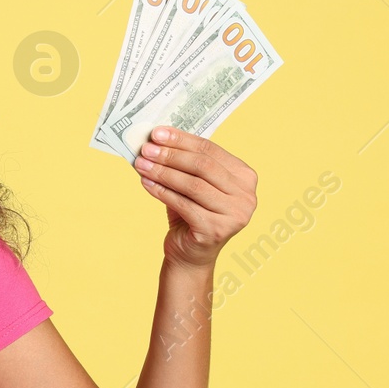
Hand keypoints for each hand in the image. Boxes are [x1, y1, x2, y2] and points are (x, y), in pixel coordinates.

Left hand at [132, 126, 256, 270]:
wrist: (191, 254)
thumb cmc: (191, 214)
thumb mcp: (191, 184)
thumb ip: (183, 163)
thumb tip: (157, 139)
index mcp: (245, 176)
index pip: (210, 150)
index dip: (182, 140)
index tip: (157, 133)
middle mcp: (246, 195)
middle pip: (203, 166)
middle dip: (170, 155)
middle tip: (146, 148)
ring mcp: (235, 214)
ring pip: (193, 185)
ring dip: (163, 172)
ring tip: (141, 164)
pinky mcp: (216, 230)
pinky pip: (184, 204)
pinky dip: (162, 192)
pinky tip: (146, 184)